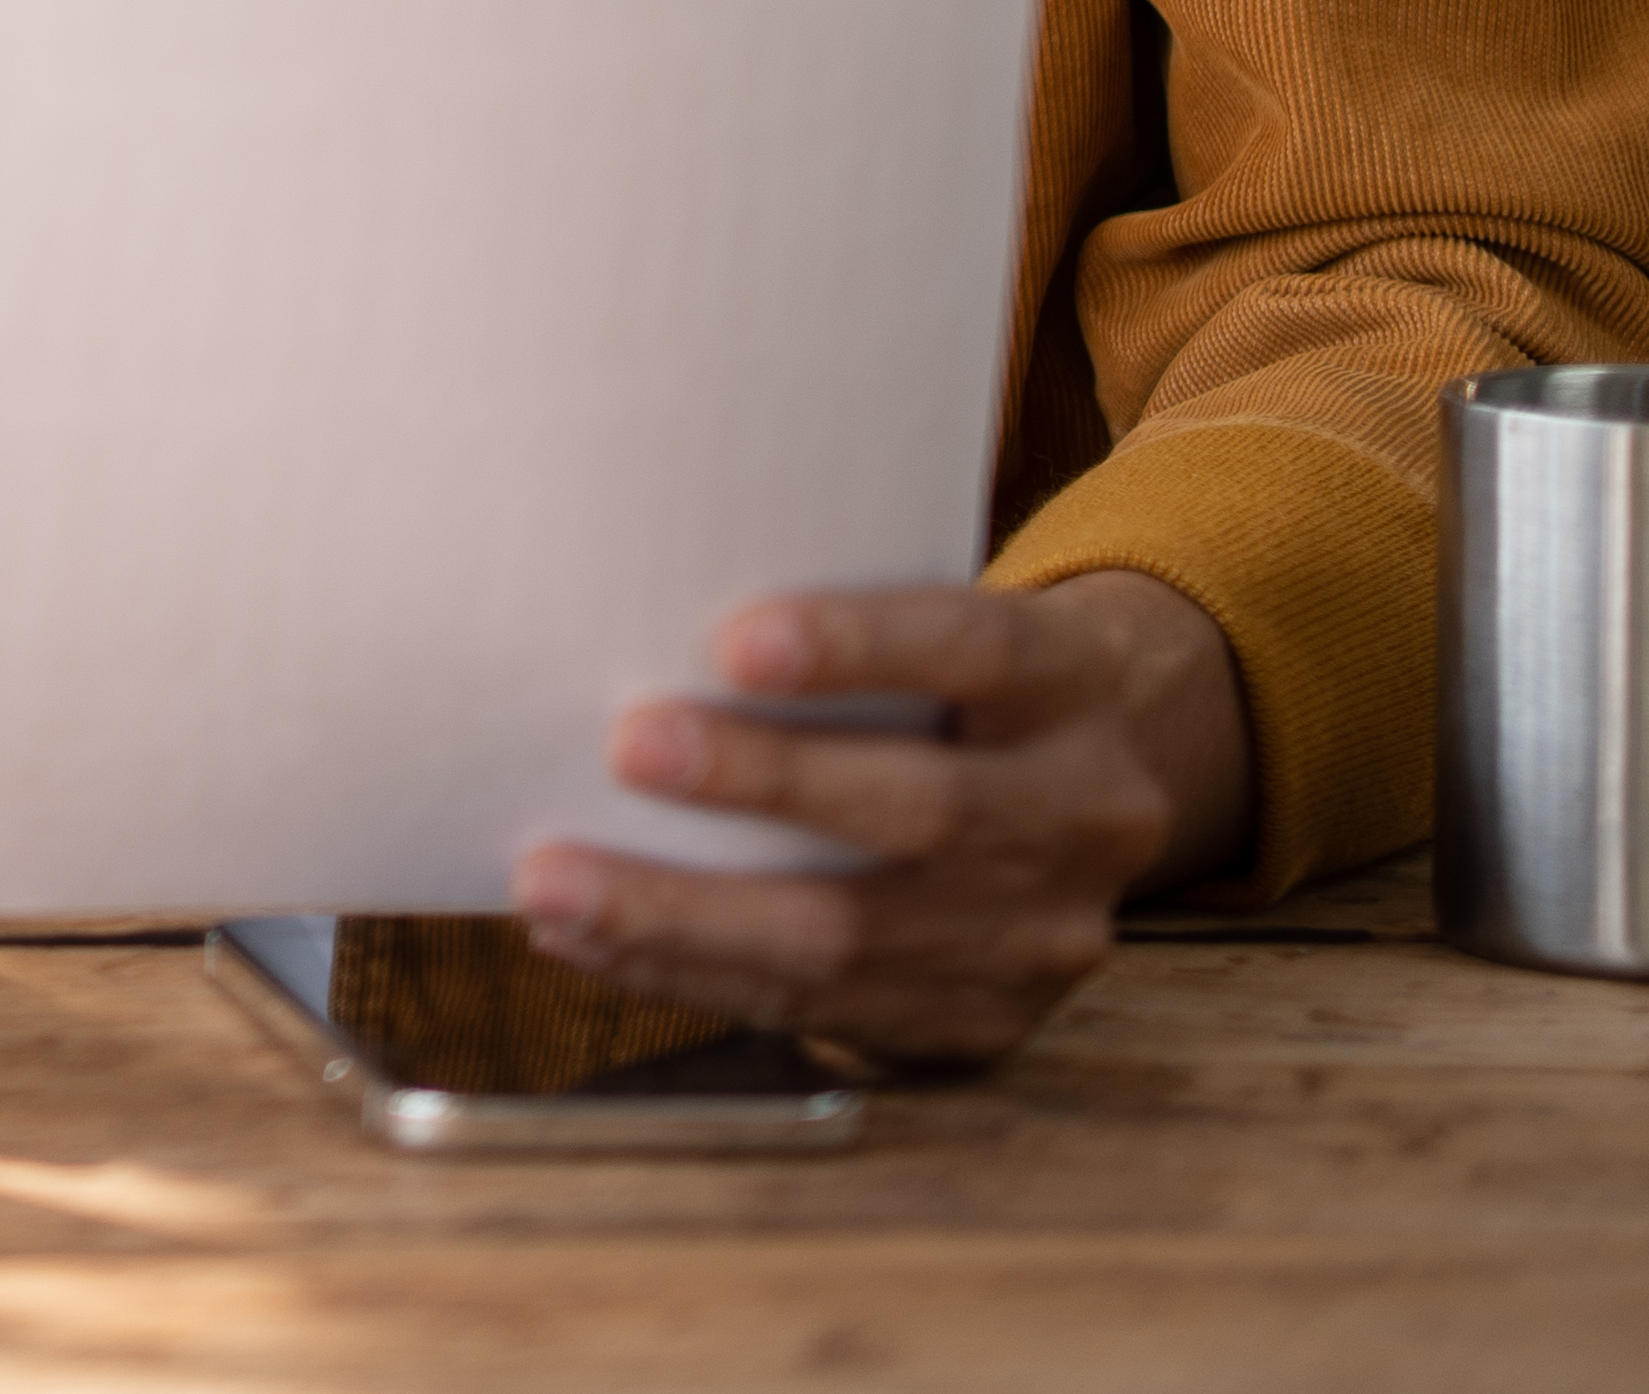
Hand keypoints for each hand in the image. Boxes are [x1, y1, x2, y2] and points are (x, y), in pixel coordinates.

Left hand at [514, 570, 1255, 1067]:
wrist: (1093, 787)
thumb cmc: (953, 684)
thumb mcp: (944, 626)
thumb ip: (837, 638)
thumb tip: (631, 628)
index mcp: (1074, 684)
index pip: (977, 649)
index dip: (861, 645)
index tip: (735, 640)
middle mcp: (1085, 813)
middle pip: (922, 810)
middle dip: (762, 783)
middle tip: (626, 748)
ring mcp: (1045, 934)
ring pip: (856, 941)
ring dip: (685, 917)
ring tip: (555, 886)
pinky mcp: (986, 1021)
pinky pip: (824, 1011)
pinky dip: (694, 974)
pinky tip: (599, 944)